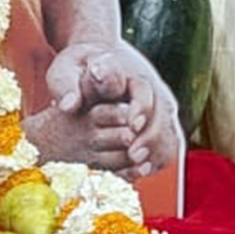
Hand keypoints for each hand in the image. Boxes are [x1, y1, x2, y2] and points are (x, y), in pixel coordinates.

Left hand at [41, 43, 181, 176]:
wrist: (95, 62)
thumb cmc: (78, 67)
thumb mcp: (65, 70)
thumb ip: (66, 85)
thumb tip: (68, 105)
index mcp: (129, 70)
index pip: (142, 88)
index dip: (140, 108)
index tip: (133, 125)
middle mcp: (149, 85)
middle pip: (162, 112)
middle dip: (151, 136)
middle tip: (134, 155)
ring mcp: (157, 104)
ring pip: (168, 129)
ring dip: (157, 150)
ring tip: (139, 168)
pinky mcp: (160, 121)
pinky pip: (168, 142)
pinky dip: (159, 157)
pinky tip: (141, 171)